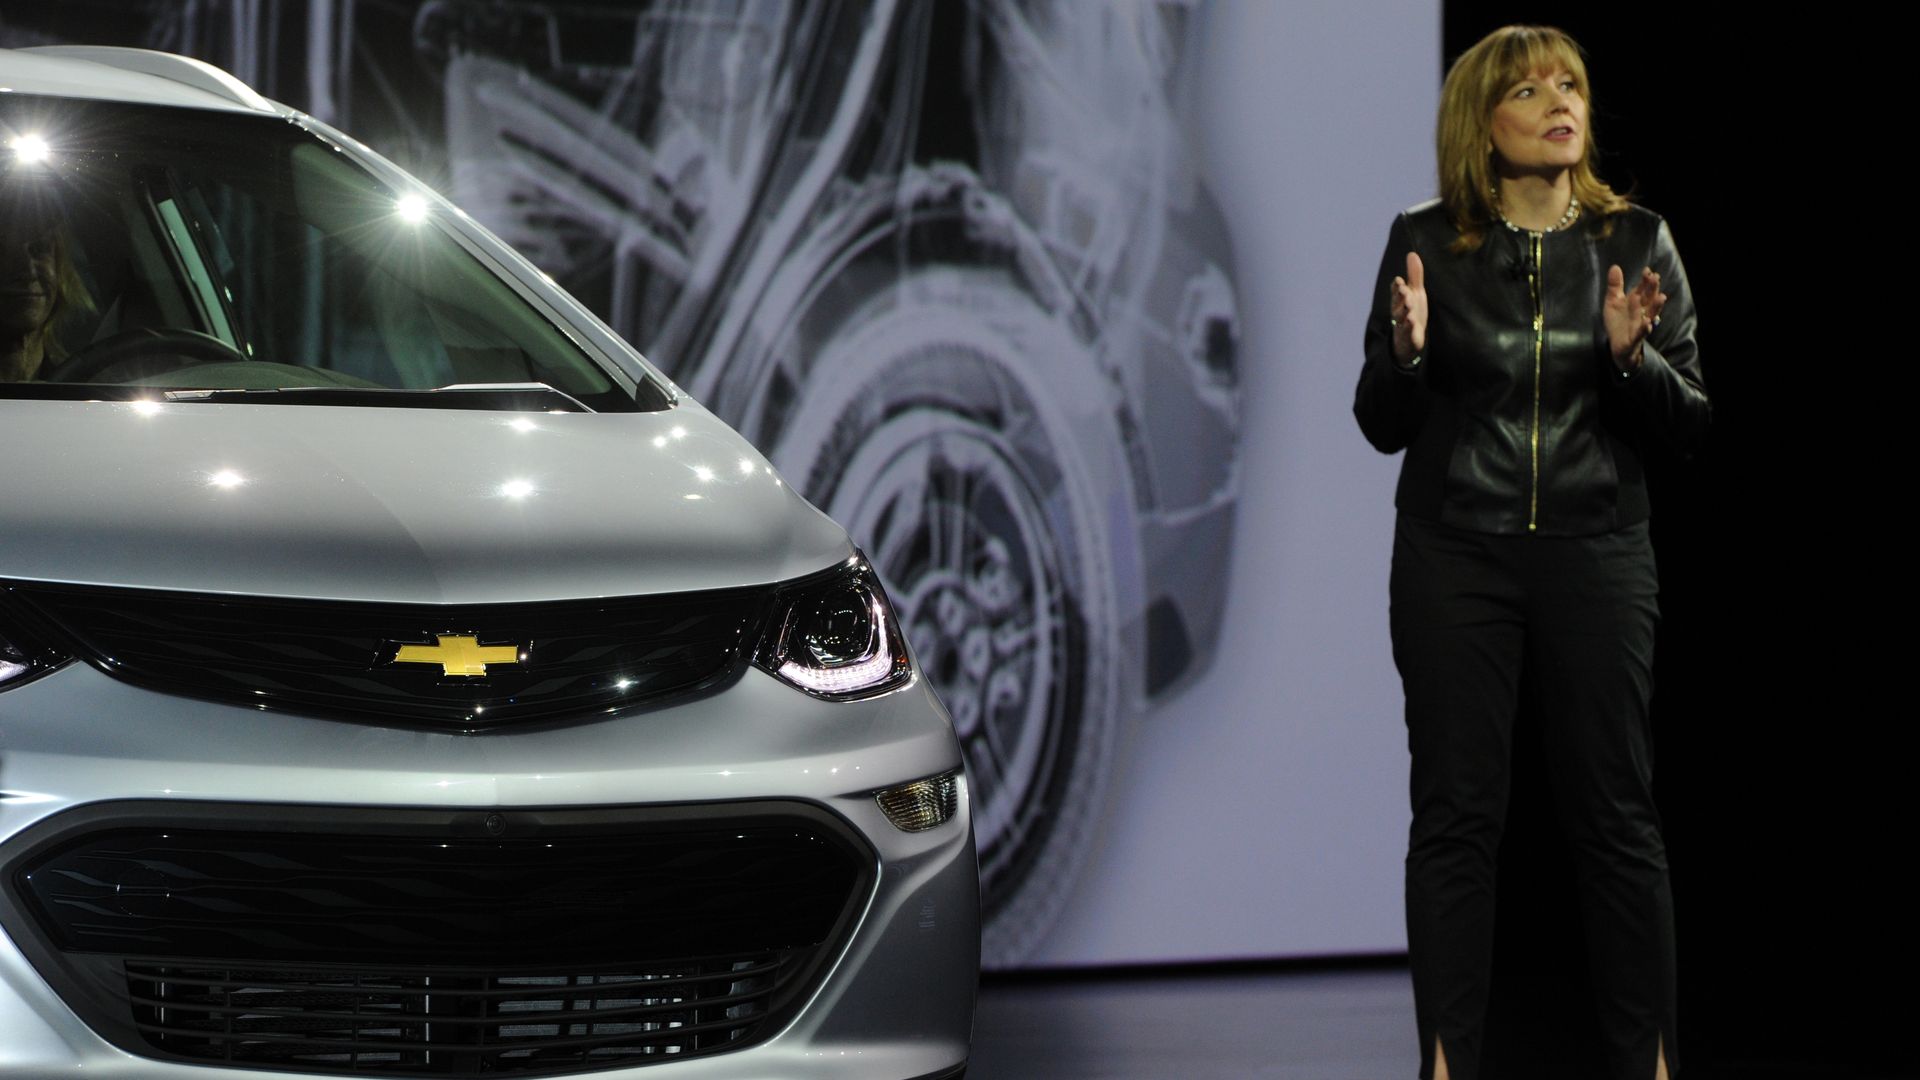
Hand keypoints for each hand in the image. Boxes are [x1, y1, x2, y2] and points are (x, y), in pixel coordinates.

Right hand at [1390, 252, 1425, 366]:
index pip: (1396, 291)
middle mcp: (1398, 310)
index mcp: (1399, 299)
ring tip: (1408, 306)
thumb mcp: (1415, 292)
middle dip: (1400, 296)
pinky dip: (1408, 326)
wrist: (1411, 337)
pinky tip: (1412, 321)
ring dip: (1403, 310)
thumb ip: (1414, 275)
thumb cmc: (1412, 311)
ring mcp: (1402, 322)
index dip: (1397, 286)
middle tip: (1404, 290)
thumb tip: (1412, 254)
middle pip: (1397, 302)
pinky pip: (1406, 330)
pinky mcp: (1407, 334)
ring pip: (1400, 316)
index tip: (1400, 281)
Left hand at [1605, 264, 1666, 371]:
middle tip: (1656, 278)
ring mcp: (1640, 324)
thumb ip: (1615, 286)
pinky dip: (1645, 328)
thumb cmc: (1618, 322)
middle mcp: (1641, 311)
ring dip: (1656, 306)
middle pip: (1649, 299)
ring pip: (1651, 314)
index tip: (1647, 270)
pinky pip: (1641, 333)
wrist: (1617, 346)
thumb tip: (1615, 266)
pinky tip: (1647, 323)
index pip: (1643, 289)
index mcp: (1636, 302)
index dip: (1645, 280)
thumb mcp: (1613, 302)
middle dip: (1653, 289)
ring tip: (1661, 297)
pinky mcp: (1635, 337)